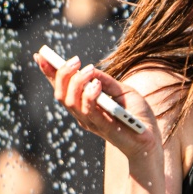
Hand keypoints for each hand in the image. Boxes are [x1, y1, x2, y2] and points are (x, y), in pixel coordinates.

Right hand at [36, 52, 158, 156]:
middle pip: (60, 94)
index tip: (41, 55)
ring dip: (77, 82)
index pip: (62, 88)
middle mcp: (83, 115)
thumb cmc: (137, 114)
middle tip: (75, 60)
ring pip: (70, 102)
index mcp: (84, 106)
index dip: (50, 73)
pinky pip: (89, 111)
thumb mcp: (122, 91)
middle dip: (62, 74)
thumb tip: (90, 69)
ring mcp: (91, 123)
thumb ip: (105, 81)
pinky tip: (96, 84)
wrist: (152, 138)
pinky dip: (89, 95)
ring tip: (89, 69)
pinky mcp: (104, 128)